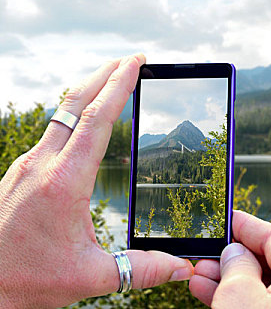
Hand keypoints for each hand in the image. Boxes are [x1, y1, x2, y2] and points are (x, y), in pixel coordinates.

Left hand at [0, 54, 192, 307]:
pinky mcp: (19, 174)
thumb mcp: (90, 277)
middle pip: (74, 103)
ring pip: (60, 115)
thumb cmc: (26, 281)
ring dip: (87, 92)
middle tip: (130, 59)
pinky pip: (51, 132)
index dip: (119, 86)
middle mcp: (41, 165)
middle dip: (104, 74)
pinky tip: (84, 124)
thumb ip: (141, 269)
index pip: (96, 119)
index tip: (136, 62)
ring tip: (111, 82)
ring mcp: (26, 166)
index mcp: (63, 181)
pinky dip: (73, 115)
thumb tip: (181, 267)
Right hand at [190, 210, 270, 307]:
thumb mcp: (240, 299)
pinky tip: (211, 294)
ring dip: (232, 280)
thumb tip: (234, 252)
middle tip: (206, 254)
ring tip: (200, 277)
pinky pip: (267, 304)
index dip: (246, 226)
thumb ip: (236, 267)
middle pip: (270, 261)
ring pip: (266, 286)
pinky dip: (242, 299)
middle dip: (233, 257)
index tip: (226, 218)